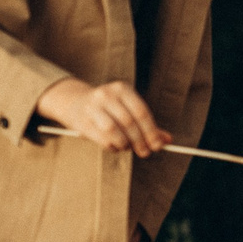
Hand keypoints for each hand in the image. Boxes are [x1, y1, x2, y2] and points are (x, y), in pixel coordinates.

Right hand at [35, 77, 170, 155]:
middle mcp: (106, 95)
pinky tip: (116, 146)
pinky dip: (113, 146)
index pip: (141, 112)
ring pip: (114, 131)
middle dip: (140, 141)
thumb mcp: (128, 109)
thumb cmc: (109, 109)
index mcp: (122, 89)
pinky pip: (102, 139)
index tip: (158, 145)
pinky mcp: (82, 121)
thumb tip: (167, 140)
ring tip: (128, 147)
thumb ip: (147, 124)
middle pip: (129, 123)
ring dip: (125, 144)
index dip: (152, 131)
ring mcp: (92, 107)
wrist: (75, 102)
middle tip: (145, 152)